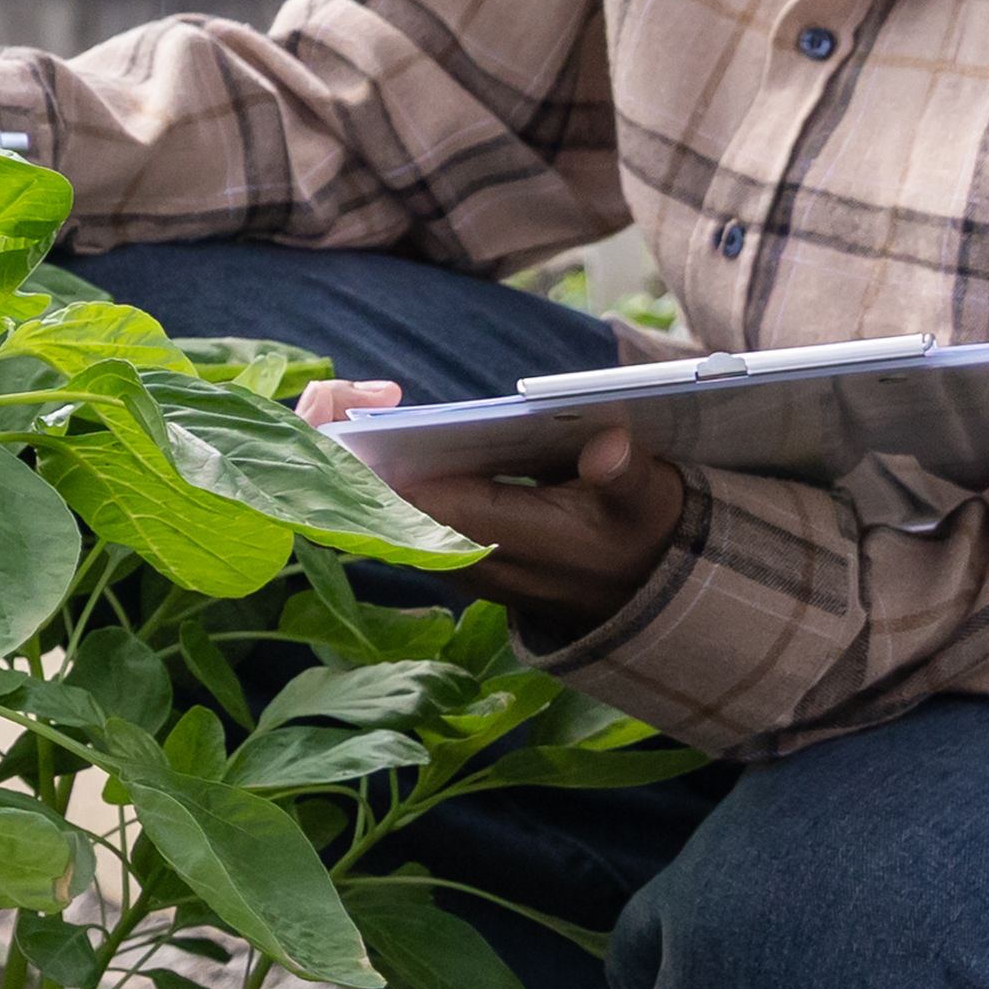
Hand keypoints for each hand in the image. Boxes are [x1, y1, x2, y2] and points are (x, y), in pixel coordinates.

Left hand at [297, 381, 686, 623]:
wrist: (639, 590)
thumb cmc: (640, 532)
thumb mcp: (648, 499)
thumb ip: (627, 475)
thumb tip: (609, 448)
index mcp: (518, 543)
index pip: (433, 504)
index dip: (392, 467)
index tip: (360, 421)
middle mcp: (474, 562)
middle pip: (395, 511)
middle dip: (363, 461)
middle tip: (341, 398)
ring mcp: (457, 564)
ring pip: (389, 517)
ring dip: (364, 469)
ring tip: (349, 404)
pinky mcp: (452, 557)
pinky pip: (399, 518)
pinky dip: (378, 480)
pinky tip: (372, 427)